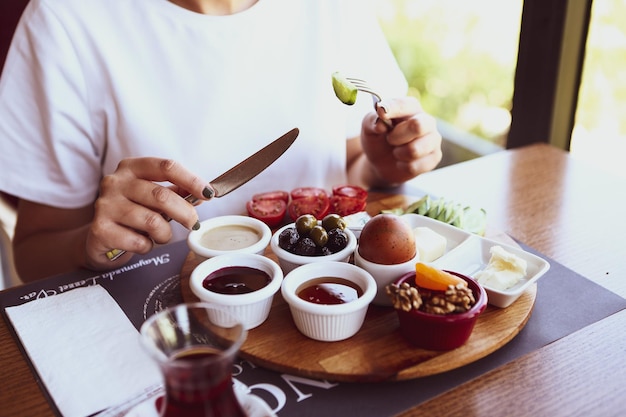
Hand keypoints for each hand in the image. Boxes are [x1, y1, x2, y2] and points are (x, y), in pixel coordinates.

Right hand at [87, 157, 212, 265]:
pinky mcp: (100, 229)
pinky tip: (142, 243)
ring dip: (165, 234)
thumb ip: (177, 192)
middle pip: (161, 196)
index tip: (209, 193)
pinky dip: (148, 246)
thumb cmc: (132, 213)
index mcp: (132, 167)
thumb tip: (204, 194)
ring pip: (152, 221)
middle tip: (193, 223)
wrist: (99, 238)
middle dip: (185, 213)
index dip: (191, 180)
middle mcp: (115, 182)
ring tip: (161, 236)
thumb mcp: (153, 198)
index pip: (167, 167)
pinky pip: (138, 242)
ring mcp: (105, 205)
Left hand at [360, 96, 441, 184]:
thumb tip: (380, 124)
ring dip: (398, 153)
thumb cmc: (378, 139)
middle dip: (396, 136)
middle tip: (390, 139)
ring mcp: (433, 139)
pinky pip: (415, 166)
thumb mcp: (368, 127)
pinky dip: (402, 166)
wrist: (381, 162)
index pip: (405, 105)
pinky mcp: (434, 157)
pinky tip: (402, 162)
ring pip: (415, 150)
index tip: (381, 112)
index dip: (392, 108)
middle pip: (417, 126)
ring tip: (396, 151)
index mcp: (411, 108)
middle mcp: (426, 121)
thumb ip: (372, 121)